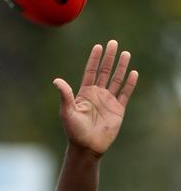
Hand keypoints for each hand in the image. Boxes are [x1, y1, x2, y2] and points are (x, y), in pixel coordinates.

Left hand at [53, 41, 137, 155]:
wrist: (87, 148)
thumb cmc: (74, 131)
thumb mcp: (67, 112)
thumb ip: (65, 95)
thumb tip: (56, 80)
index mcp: (85, 94)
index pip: (90, 72)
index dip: (94, 60)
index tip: (98, 46)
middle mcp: (97, 95)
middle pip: (104, 72)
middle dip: (109, 58)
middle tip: (113, 43)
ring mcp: (108, 101)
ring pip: (116, 80)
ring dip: (121, 67)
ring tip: (125, 53)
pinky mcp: (118, 110)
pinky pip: (125, 94)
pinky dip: (129, 84)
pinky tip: (133, 73)